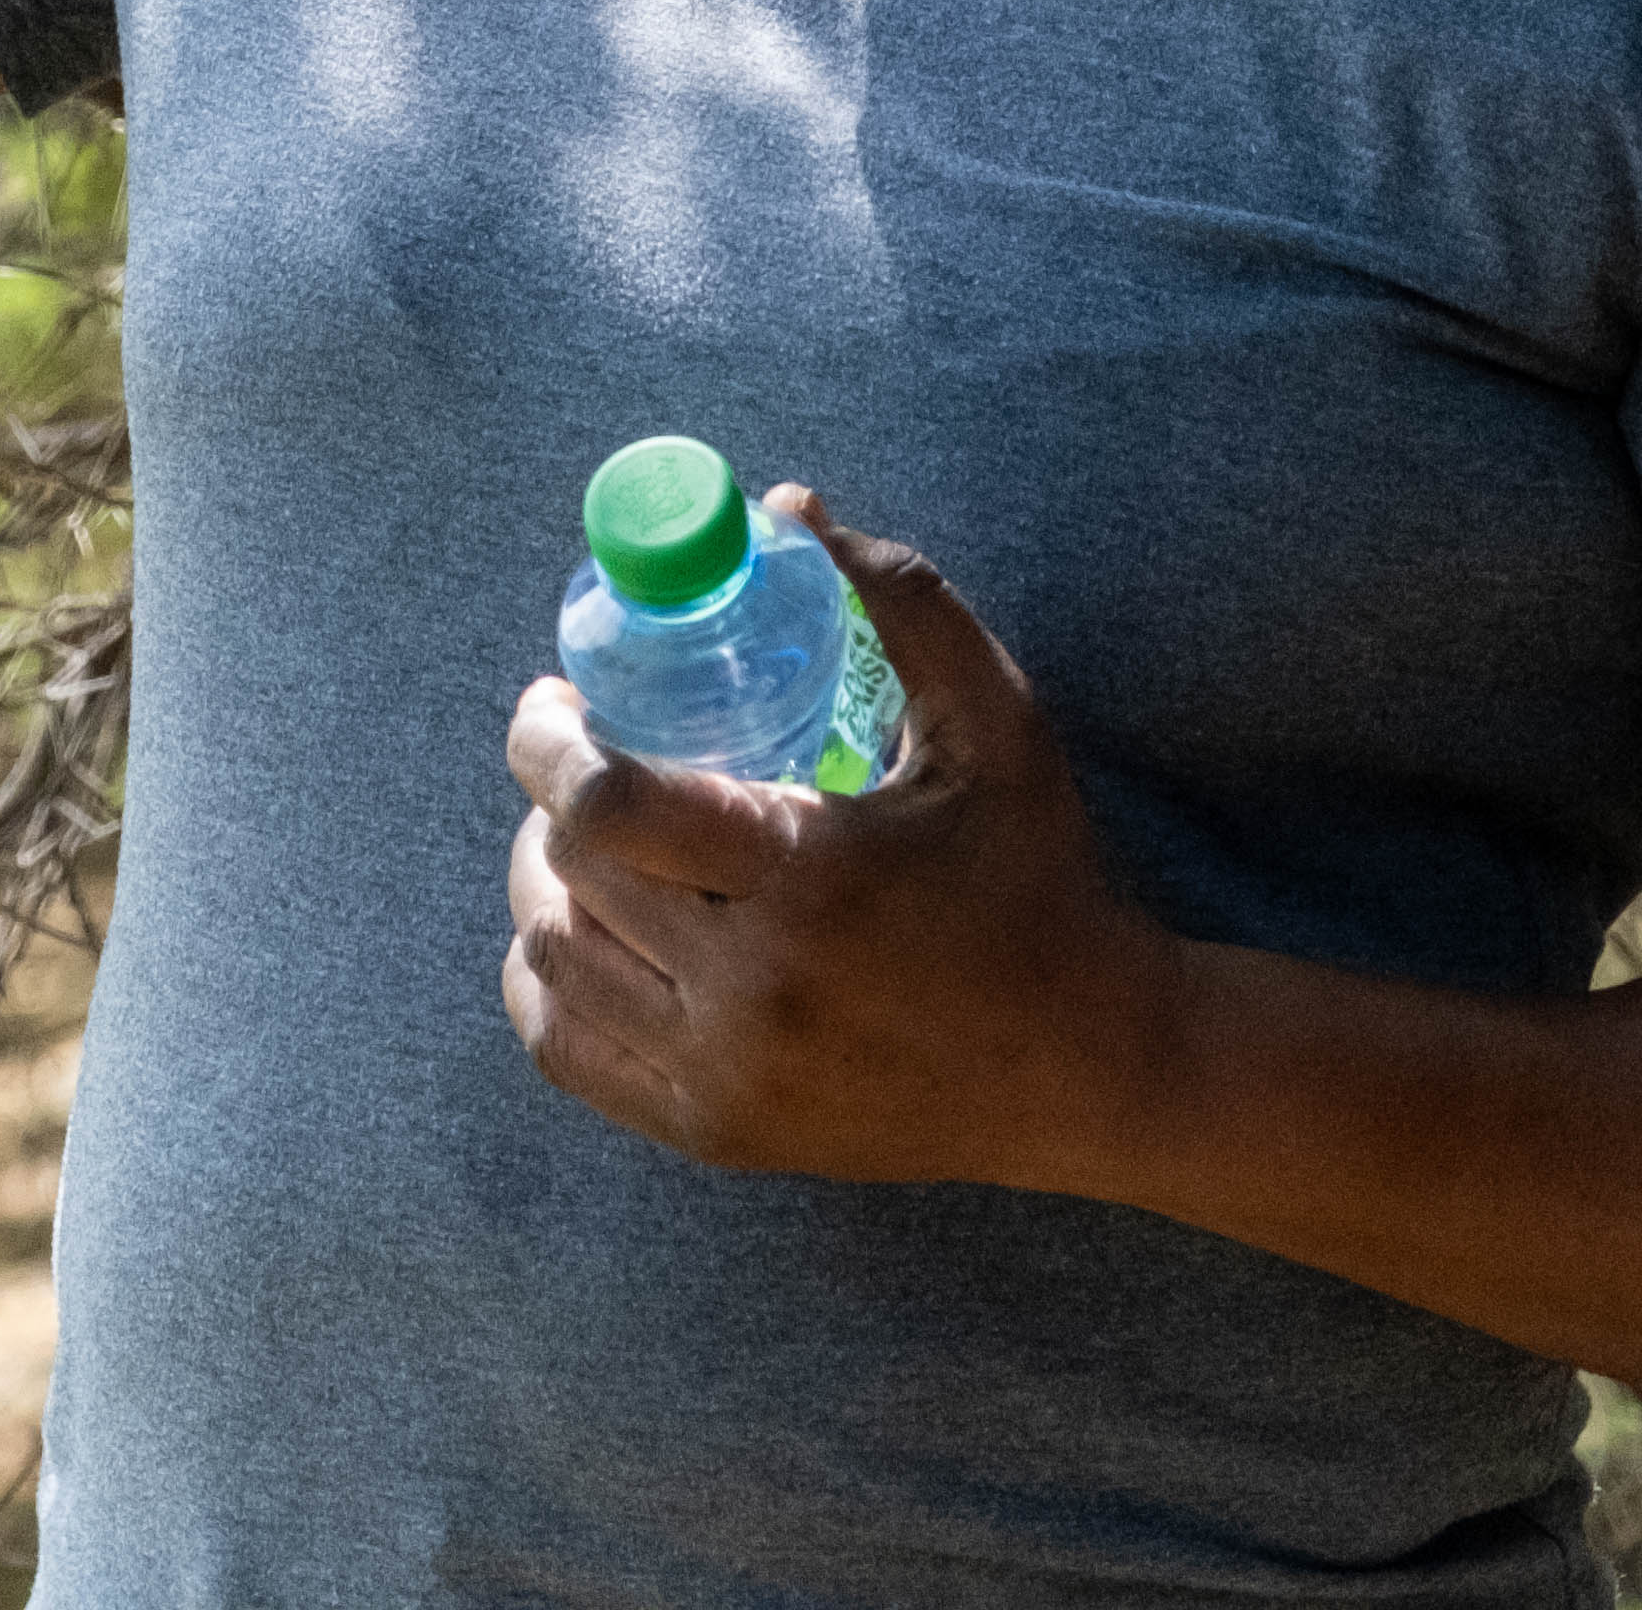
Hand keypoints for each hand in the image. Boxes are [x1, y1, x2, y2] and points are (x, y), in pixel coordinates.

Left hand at [497, 488, 1187, 1188]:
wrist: (1092, 1070)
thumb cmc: (1040, 873)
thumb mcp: (993, 718)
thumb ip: (895, 600)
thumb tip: (785, 507)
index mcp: (812, 881)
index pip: (604, 806)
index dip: (549, 740)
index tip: (558, 699)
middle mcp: (754, 995)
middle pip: (571, 873)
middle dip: (554, 797)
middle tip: (586, 750)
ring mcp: (728, 1080)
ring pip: (550, 961)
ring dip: (549, 882)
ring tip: (594, 838)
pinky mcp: (716, 1135)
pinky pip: (566, 1050)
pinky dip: (551, 980)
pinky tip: (593, 931)